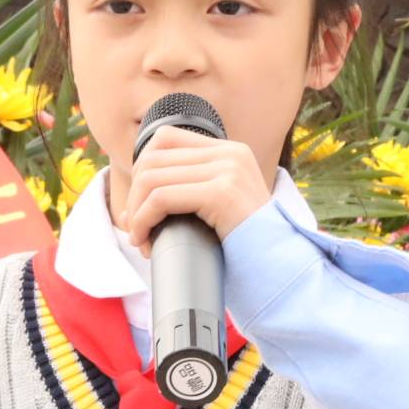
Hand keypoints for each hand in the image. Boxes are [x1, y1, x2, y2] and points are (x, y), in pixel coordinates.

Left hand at [119, 127, 273, 255]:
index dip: (141, 169)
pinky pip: (161, 198)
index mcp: (230, 151)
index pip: (165, 138)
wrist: (278, 269)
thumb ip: (189, 193)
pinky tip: (146, 240)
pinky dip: (144, 220)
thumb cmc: (245, 247)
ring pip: (152, 179)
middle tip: (138, 230)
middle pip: (153, 159)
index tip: (140, 204)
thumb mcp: (218, 209)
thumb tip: (130, 207)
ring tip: (141, 239)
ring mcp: (228, 170)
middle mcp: (230, 154)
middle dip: (135, 196)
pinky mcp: (222, 192)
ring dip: (136, 213)